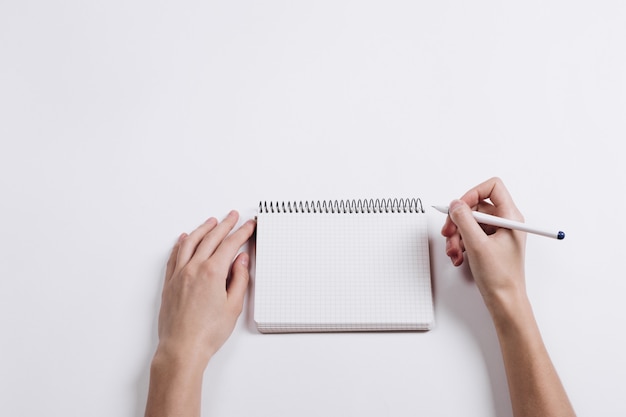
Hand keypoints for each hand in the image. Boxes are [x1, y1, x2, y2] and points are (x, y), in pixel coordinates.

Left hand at [156, 210, 255, 367]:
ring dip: (203, 229)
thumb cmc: (207, 332)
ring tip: (212, 221)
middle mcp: (194, 268)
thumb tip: (241, 261)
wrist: (182, 348)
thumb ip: (239, 279)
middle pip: (211, 238)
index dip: (242, 232)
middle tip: (233, 216)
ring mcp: (179, 274)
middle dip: (225, 225)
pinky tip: (184, 238)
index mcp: (212, 272)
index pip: (230, 244)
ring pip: (190, 242)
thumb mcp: (233, 306)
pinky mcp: (170, 282)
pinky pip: (175, 255)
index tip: (248, 225)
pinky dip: (181, 243)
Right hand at [441, 177, 526, 308]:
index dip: (472, 193)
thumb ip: (464, 220)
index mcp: (510, 217)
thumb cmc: (500, 277)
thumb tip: (455, 204)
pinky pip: (469, 235)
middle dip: (458, 220)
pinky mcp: (489, 244)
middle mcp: (505, 222)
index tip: (459, 207)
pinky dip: (460, 244)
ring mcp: (497, 233)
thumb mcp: (477, 244)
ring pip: (469, 222)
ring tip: (453, 251)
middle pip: (475, 206)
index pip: (492, 188)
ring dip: (456, 235)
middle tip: (448, 232)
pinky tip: (457, 256)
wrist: (504, 301)